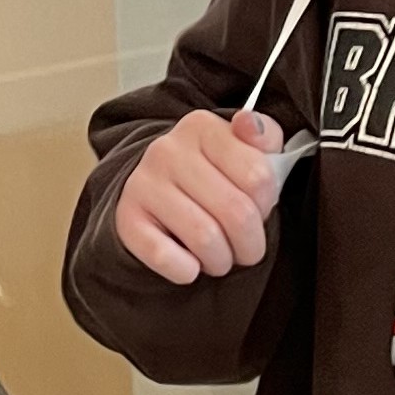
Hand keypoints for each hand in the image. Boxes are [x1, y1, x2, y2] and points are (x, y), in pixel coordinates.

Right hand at [111, 108, 287, 283]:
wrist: (152, 189)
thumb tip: (249, 124)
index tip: (259, 209)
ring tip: (220, 257)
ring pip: (205, 238)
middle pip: (237, 212)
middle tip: (246, 248)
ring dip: (221, 261)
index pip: (259, 176)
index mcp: (202, 127)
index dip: (267, 204)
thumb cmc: (210, 174)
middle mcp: (167, 150)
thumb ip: (264, 136)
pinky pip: (165, 256)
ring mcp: (143, 184)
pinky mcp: (126, 218)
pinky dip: (186, 270)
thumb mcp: (243, 148)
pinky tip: (190, 265)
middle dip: (251, 243)